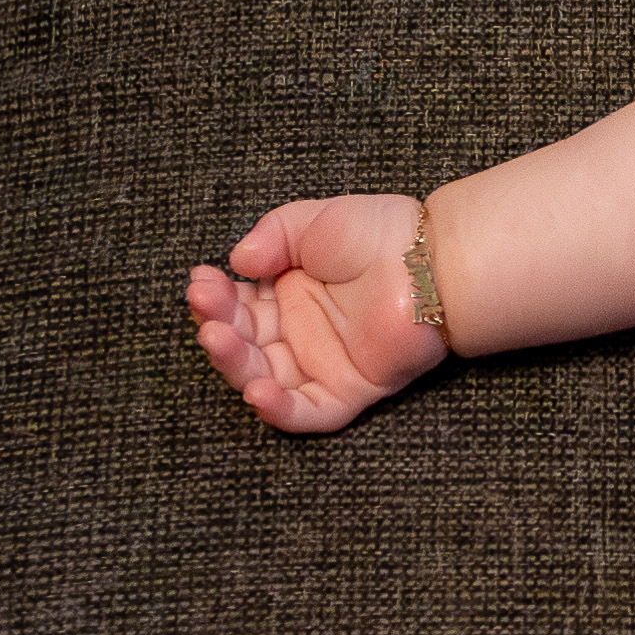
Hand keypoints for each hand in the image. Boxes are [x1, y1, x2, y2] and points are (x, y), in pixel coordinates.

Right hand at [185, 193, 448, 432]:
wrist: (433, 261)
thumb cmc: (379, 234)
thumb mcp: (312, 221)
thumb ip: (271, 236)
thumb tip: (235, 262)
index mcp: (286, 296)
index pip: (236, 307)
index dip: (214, 298)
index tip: (201, 281)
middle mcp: (298, 334)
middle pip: (243, 345)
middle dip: (218, 328)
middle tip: (208, 312)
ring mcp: (322, 365)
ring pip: (263, 379)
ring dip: (235, 365)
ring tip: (217, 338)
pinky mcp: (349, 391)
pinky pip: (307, 413)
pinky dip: (279, 410)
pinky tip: (257, 392)